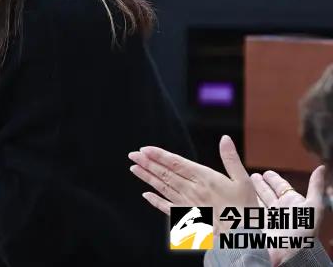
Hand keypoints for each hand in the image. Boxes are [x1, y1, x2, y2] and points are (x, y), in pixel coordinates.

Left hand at [128, 135, 257, 231]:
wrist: (244, 238)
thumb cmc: (245, 209)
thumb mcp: (243, 181)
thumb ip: (231, 159)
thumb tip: (225, 138)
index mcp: (205, 178)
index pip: (176, 163)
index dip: (159, 155)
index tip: (145, 149)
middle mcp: (192, 190)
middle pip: (165, 174)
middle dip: (148, 163)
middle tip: (132, 155)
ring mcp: (188, 204)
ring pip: (163, 188)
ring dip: (147, 178)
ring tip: (134, 168)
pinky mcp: (187, 218)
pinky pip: (168, 208)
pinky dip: (155, 201)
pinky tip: (145, 195)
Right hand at [251, 166, 325, 265]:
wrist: (285, 254)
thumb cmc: (302, 233)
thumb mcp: (313, 208)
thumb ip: (316, 188)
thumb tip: (321, 168)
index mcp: (292, 205)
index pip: (281, 187)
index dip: (274, 179)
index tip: (266, 173)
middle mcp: (278, 210)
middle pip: (267, 193)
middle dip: (259, 184)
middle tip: (252, 175)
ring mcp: (265, 217)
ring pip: (256, 200)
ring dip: (249, 191)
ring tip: (241, 182)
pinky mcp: (253, 223)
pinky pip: (246, 209)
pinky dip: (241, 201)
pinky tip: (234, 195)